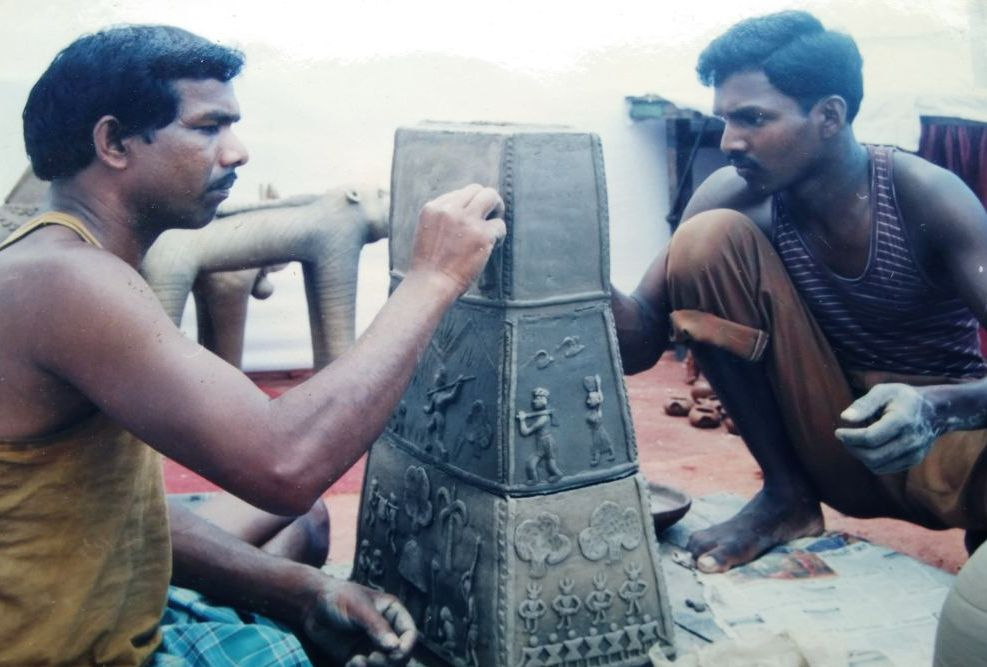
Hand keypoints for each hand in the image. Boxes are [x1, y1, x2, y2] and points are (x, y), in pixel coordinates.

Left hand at [300, 576, 416, 665]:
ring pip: (385, 665)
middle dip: (389, 661)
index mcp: (391, 613)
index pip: (409, 634)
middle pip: (400, 654)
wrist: (310, 606)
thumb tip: (395, 646)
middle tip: (372, 659)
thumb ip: (377, 626)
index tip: (394, 653)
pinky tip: (351, 662)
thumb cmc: (337, 597)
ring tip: (358, 662)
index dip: (406, 646)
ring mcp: (371, 645)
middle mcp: (385, 631)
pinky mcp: (357, 657)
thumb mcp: (358, 608)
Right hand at [409, 184, 505, 294]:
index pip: (460, 193)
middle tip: (491, 214)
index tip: (472, 217)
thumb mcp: (427, 231)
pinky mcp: (482, 235)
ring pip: (491, 197)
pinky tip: (492, 246)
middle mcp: (450, 209)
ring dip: (497, 209)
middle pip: (477, 189)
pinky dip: (499, 235)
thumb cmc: (429, 265)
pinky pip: (499, 225)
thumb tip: (467, 209)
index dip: (470, 204)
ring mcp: (467, 221)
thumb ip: (443, 217)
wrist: (431, 284)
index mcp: (433, 207)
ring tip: (494, 225)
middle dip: (486, 201)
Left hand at [835, 383, 941, 474]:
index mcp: (902, 420)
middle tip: (845, 438)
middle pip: (872, 455)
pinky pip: (885, 469)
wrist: (935, 410)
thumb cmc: (903, 398)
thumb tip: (845, 418)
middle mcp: (910, 440)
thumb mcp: (883, 391)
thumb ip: (864, 404)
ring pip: (877, 466)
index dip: (850, 437)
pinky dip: (871, 462)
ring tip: (855, 442)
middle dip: (852, 448)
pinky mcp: (914, 460)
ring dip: (860, 456)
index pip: (870, 437)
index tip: (838, 432)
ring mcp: (914, 453)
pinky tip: (868, 448)